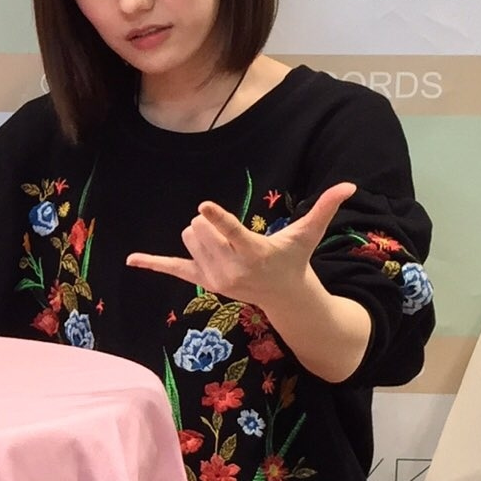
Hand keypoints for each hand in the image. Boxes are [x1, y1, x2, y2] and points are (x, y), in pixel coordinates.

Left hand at [127, 182, 355, 310]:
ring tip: (225, 245)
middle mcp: (230, 267)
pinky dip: (152, 263)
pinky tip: (131, 260)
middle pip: (201, 229)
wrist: (283, 295)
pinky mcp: (202, 281)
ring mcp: (213, 277)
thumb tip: (350, 185)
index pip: (231, 233)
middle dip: (210, 223)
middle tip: (231, 234)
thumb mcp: (309, 234)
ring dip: (202, 234)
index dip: (218, 219)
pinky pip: (172, 269)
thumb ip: (325, 207)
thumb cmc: (294, 257)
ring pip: (189, 239)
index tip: (203, 207)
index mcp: (253, 252)